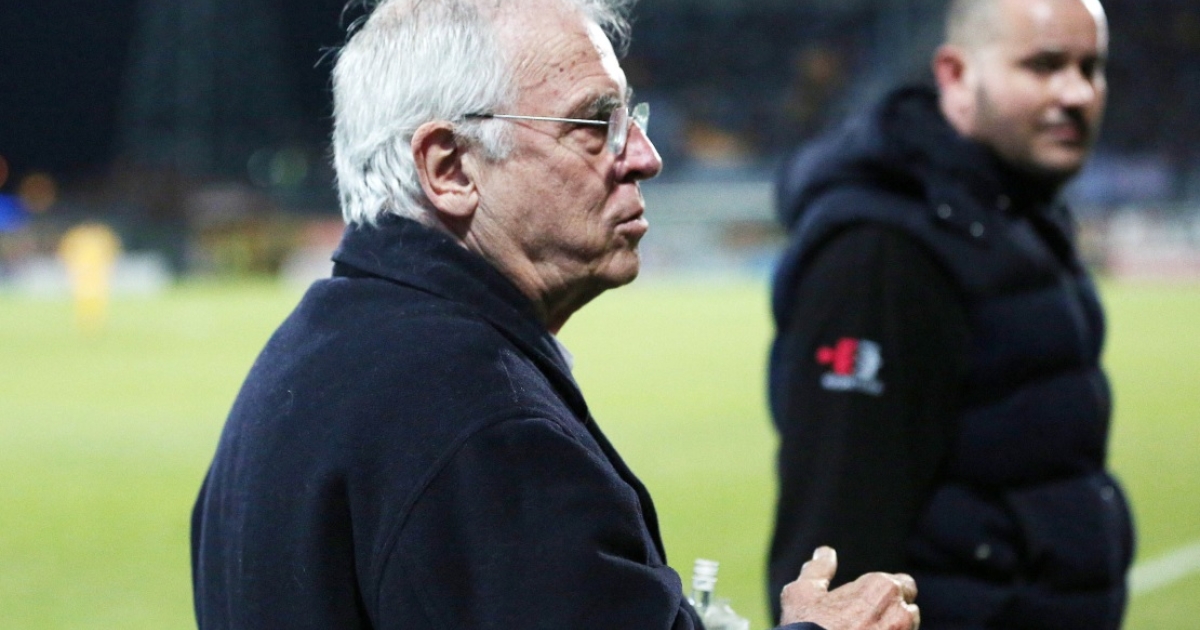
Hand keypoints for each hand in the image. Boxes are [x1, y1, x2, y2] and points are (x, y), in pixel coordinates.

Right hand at [778, 546, 918, 629]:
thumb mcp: (802, 593)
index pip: (903, 583)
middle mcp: (899, 612)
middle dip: (893, 614)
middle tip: (866, 623)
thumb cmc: (808, 628)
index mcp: (881, 587)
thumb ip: (819, 569)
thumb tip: (824, 553)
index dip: (886, 593)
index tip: (869, 604)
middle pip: (909, 609)